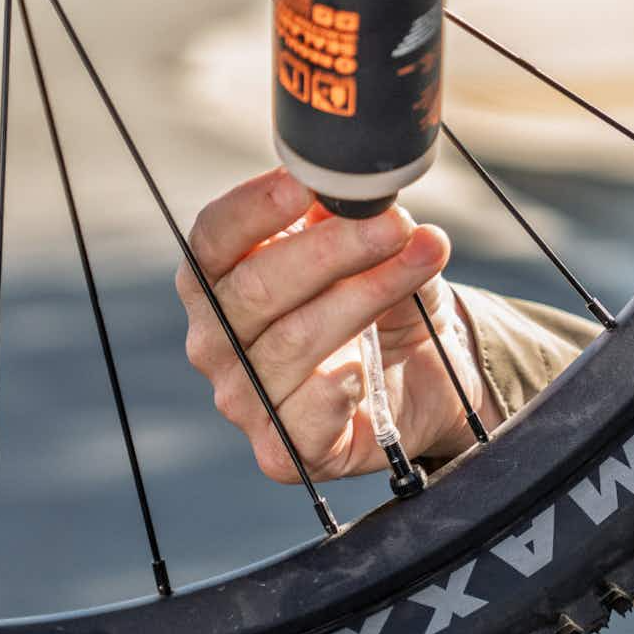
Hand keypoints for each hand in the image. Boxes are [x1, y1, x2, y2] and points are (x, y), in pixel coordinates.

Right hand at [175, 167, 501, 482]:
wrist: (418, 370)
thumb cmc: (379, 301)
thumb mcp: (368, 248)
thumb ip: (350, 221)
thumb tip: (361, 195)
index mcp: (219, 280)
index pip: (214, 237)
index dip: (257, 206)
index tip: (310, 183)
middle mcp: (218, 340)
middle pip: (254, 288)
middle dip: (331, 250)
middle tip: (392, 223)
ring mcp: (244, 398)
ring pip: (291, 341)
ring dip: (364, 296)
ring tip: (419, 261)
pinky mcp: (281, 450)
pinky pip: (298, 420)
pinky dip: (334, 389)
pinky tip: (364, 367)